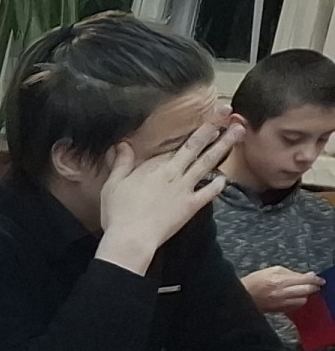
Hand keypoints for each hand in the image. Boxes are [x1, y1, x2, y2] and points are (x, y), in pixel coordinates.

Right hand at [97, 118, 238, 268]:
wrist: (132, 239)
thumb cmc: (118, 213)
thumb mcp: (113, 185)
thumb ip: (121, 164)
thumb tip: (122, 145)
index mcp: (155, 167)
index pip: (176, 144)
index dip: (193, 129)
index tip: (209, 116)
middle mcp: (174, 173)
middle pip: (195, 146)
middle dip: (212, 127)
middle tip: (228, 111)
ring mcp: (185, 189)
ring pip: (207, 163)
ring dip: (223, 146)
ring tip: (238, 132)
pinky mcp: (190, 206)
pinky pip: (208, 193)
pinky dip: (217, 185)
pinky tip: (224, 178)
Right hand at [242, 264, 324, 314]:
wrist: (238, 297)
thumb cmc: (253, 282)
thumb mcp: (271, 270)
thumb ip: (290, 272)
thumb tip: (306, 274)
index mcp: (280, 280)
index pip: (306, 279)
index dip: (315, 279)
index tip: (320, 279)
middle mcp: (282, 293)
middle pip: (307, 290)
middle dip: (313, 287)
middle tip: (314, 284)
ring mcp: (280, 303)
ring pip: (303, 300)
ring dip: (305, 295)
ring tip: (302, 291)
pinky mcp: (278, 310)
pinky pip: (295, 307)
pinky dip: (298, 302)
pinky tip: (294, 298)